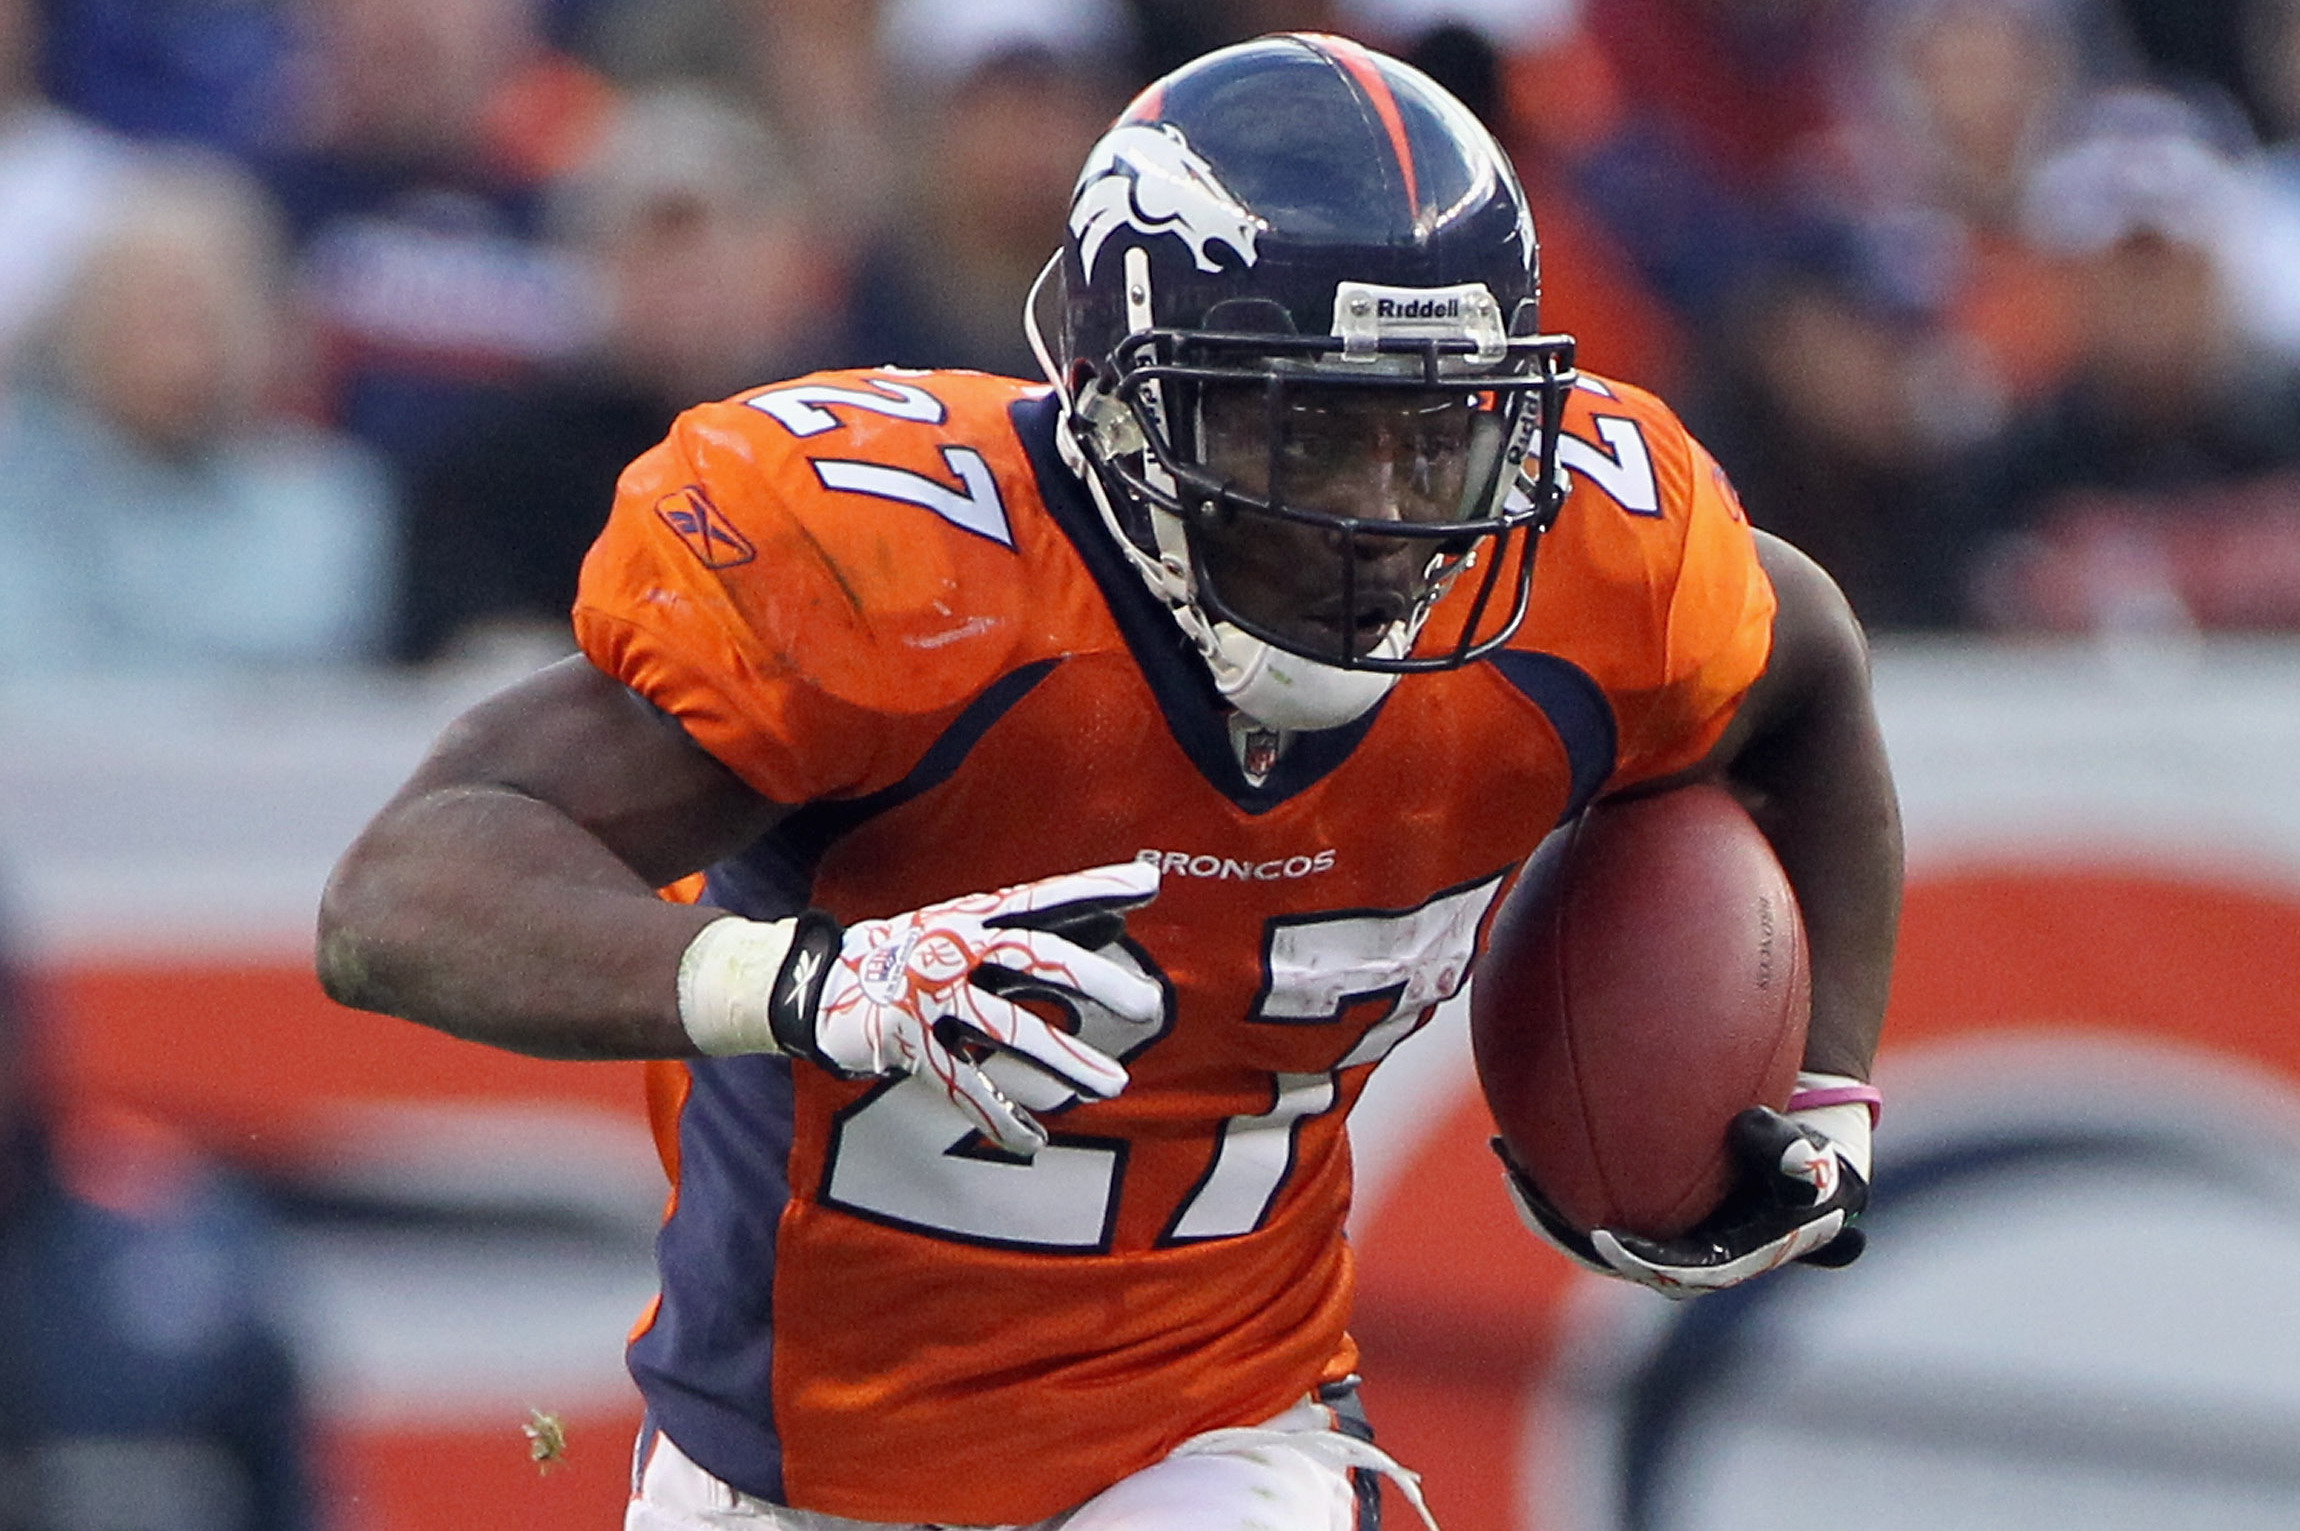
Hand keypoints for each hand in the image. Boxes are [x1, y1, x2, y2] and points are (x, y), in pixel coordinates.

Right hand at [782, 862, 1164, 1155]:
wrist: (817, 984)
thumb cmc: (912, 954)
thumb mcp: (967, 932)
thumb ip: (1033, 934)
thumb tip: (1112, 927)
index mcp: (974, 916)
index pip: (1043, 897)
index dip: (1094, 888)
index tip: (1148, 883)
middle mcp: (955, 948)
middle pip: (1034, 957)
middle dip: (1092, 979)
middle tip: (1146, 1003)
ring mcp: (931, 996)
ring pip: (1010, 1030)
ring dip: (1066, 1061)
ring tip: (1113, 1084)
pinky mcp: (909, 1044)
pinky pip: (966, 1086)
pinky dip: (1001, 1117)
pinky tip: (1034, 1139)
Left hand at [1496, 1071, 1876, 1297]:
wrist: (1799, 1152)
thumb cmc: (1809, 1163)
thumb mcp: (1814, 1167)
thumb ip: (1792, 1160)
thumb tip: (1752, 1128)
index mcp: (1719, 1260)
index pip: (1674, 1270)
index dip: (1641, 1260)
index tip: (1607, 1239)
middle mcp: (1675, 1255)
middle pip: (1607, 1254)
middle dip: (1563, 1228)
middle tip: (1527, 1191)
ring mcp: (1648, 1233)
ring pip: (1581, 1225)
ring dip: (1543, 1199)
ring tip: (1509, 1158)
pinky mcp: (1629, 1206)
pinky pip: (1581, 1191)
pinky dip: (1550, 1168)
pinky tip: (1517, 1131)